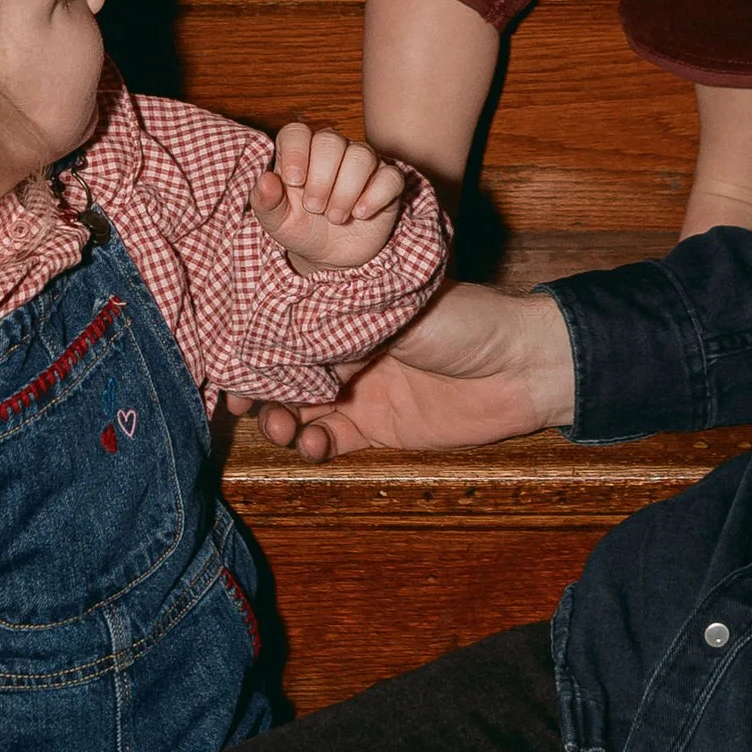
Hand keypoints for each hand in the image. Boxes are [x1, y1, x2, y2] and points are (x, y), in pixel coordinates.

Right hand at [229, 280, 574, 460]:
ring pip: (302, 407)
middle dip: (259, 386)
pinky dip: (314, 445)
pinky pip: (331, 439)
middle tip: (242, 403)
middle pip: (286, 368)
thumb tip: (281, 324)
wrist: (522, 368)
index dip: (256, 341)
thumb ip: (337, 318)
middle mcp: (347, 346)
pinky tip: (315, 443)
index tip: (229, 359)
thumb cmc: (465, 320)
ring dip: (282, 418)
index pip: (288, 323)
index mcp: (348, 307)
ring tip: (284, 426)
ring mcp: (361, 388)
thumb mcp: (395, 306)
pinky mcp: (378, 426)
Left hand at [251, 119, 406, 270]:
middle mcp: (333, 152)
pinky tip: (361, 214)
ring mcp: (362, 164)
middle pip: (330, 141)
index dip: (296, 152)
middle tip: (314, 208)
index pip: (297, 132)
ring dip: (345, 191)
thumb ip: (265, 201)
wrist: (330, 257)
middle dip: (321, 179)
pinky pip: (390, 176)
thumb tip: (265, 180)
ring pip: (361, 155)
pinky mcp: (387, 182)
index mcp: (300, 153)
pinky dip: (375, 196)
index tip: (294, 181)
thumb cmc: (301, 229)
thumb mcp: (276, 222)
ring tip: (335, 217)